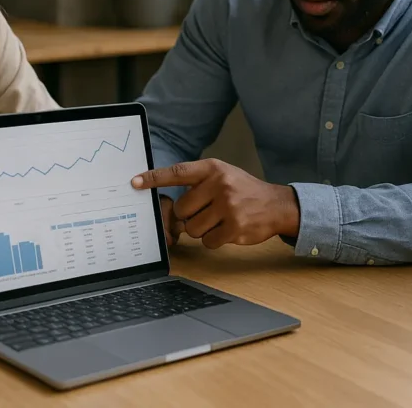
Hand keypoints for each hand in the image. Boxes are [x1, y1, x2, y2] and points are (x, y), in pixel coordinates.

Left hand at [131, 159, 299, 248]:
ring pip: (193, 228)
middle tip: (209, 211)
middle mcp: (220, 184)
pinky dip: (215, 240)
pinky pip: (208, 242)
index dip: (154, 178)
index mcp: (213, 169)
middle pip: (182, 209)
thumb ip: (198, 183)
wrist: (277, 205)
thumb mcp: (223, 176)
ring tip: (221, 219)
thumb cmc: (244, 191)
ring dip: (203, 229)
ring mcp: (228, 206)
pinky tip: (229, 229)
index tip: (135, 182)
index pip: (178, 172)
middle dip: (191, 215)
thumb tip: (169, 204)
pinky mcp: (234, 227)